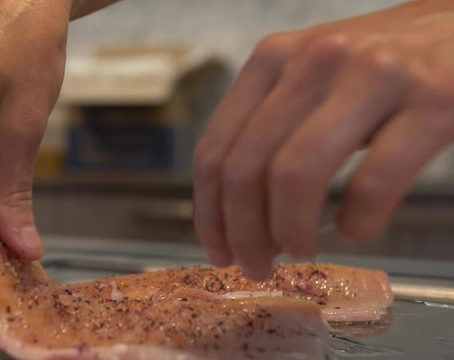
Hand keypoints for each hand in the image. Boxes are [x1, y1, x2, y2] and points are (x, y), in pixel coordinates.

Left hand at [194, 0, 453, 278]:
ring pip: (297, 176)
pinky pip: (374, 182)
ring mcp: (373, 77)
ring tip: (302, 251)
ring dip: (290, 233)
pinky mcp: (431, 100)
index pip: (216, 148)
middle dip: (243, 234)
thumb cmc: (379, 63)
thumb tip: (240, 214)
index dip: (209, 213)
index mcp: (274, 58)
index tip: (217, 249)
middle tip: (255, 267)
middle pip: (247, 169)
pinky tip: (357, 231)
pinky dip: (358, 223)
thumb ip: (272, 130)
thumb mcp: (310, 79)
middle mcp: (314, 62)